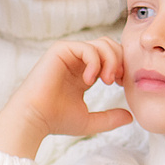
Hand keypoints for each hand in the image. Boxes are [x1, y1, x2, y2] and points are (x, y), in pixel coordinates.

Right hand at [0, 38, 135, 159]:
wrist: (34, 119)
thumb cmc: (56, 121)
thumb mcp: (89, 121)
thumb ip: (110, 118)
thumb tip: (130, 117)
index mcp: (83, 73)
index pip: (111, 58)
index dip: (121, 67)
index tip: (123, 85)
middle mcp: (76, 61)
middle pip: (109, 45)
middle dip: (119, 60)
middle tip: (118, 81)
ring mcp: (68, 54)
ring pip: (102, 43)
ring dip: (110, 60)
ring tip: (107, 81)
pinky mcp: (60, 50)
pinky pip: (87, 47)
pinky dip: (95, 62)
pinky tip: (90, 80)